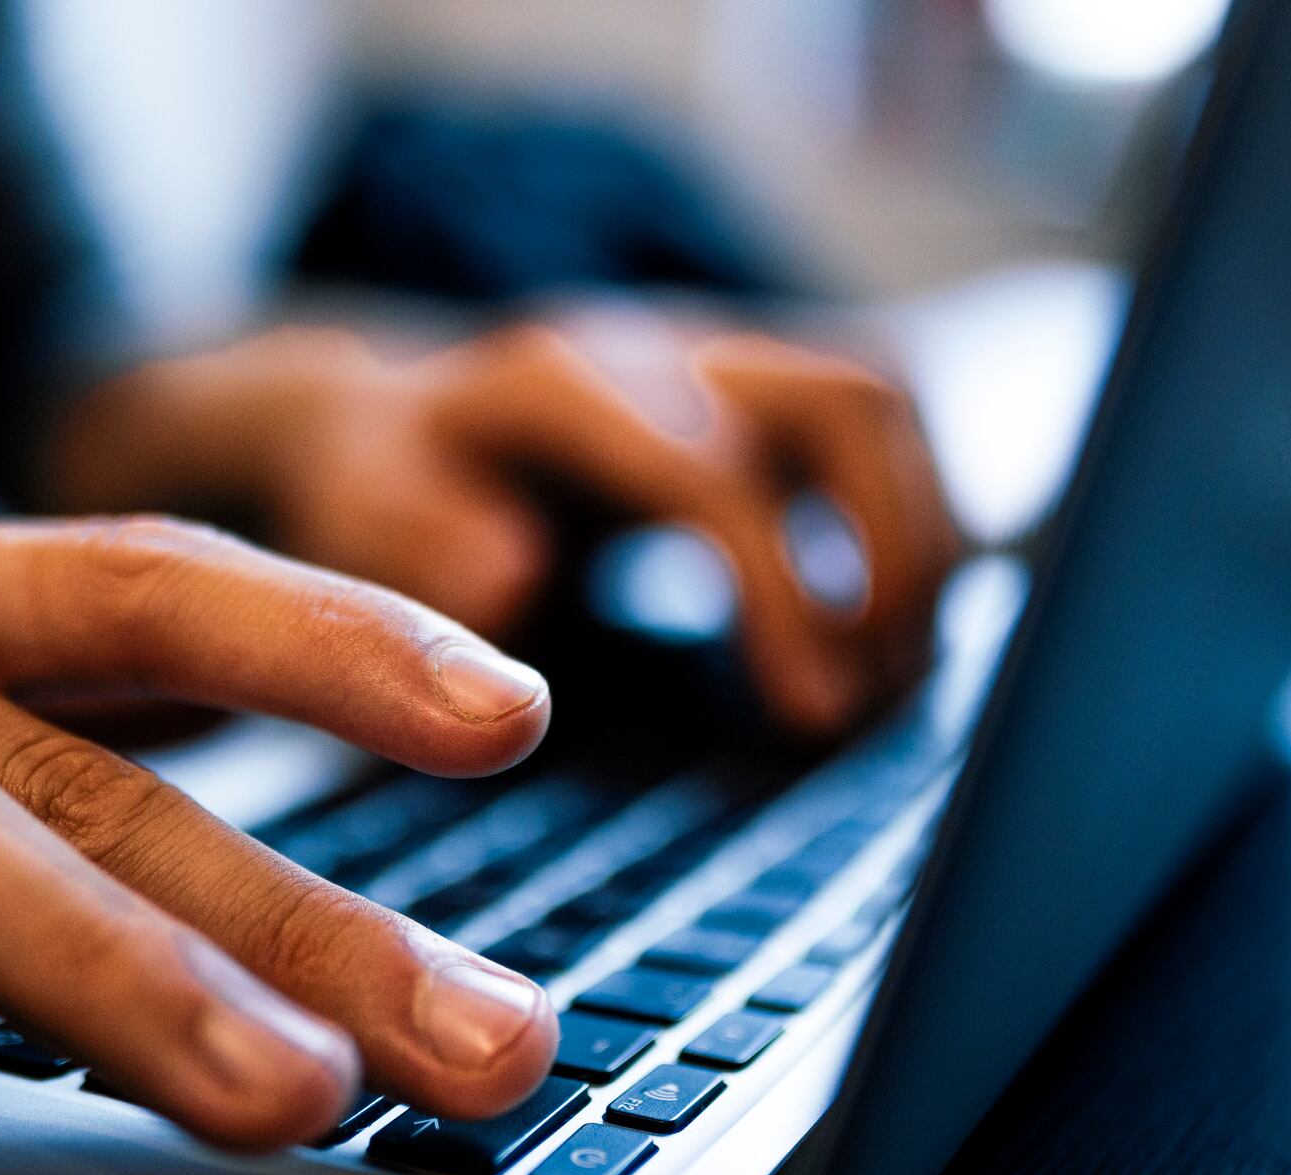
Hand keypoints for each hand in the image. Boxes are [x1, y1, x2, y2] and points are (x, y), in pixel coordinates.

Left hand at [52, 321, 959, 735]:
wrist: (382, 424)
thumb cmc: (378, 496)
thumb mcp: (367, 528)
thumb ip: (426, 551)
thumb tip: (518, 574)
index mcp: (555, 383)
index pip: (711, 470)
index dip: (783, 593)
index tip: (814, 714)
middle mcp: (655, 344)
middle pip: (846, 397)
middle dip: (895, 554)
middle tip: (878, 697)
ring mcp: (716, 350)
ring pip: (883, 399)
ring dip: (923, 540)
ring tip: (896, 675)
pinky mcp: (755, 383)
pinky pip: (879, 423)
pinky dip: (911, 523)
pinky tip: (887, 630)